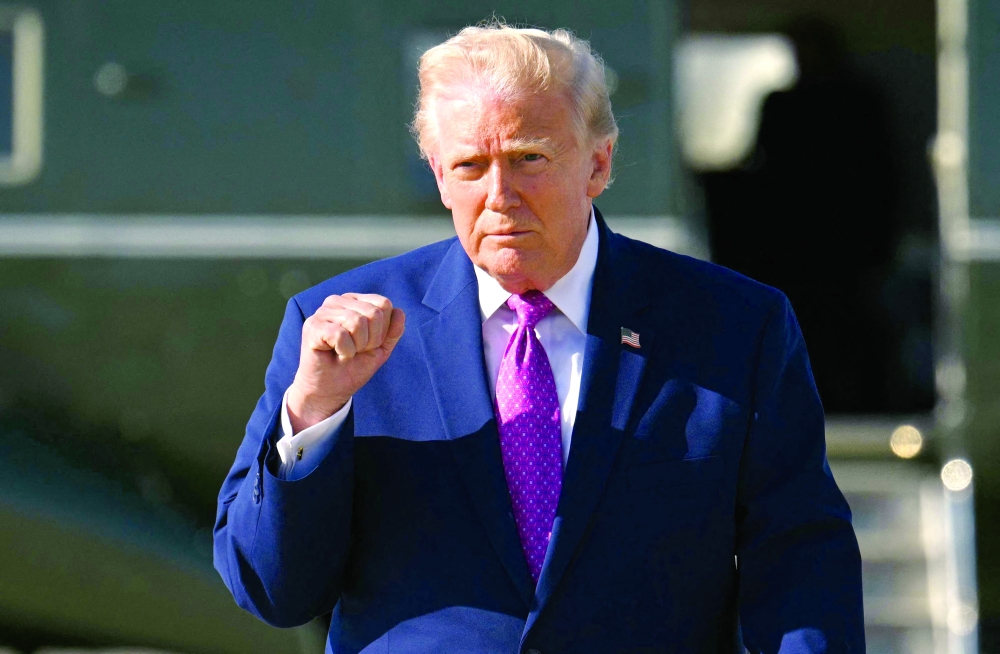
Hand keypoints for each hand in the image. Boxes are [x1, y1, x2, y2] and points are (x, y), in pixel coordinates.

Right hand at [286, 293, 404, 431]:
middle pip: (373, 313)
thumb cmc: (353, 367)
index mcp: (355, 301)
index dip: (383, 331)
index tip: (368, 344)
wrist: (331, 390)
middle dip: (371, 340)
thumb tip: (399, 312)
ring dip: (357, 347)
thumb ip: (393, 331)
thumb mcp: (380, 349)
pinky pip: (340, 334)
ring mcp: (323, 311)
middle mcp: (338, 301)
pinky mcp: (312, 326)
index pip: (383, 304)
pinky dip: (345, 351)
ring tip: (345, 353)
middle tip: (356, 351)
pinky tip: (336, 354)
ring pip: (357, 322)